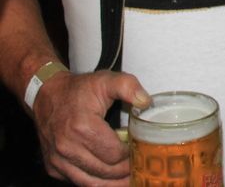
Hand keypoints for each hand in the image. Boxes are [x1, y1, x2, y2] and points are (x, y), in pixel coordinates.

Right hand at [33, 69, 149, 185]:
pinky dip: (96, 182)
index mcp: (82, 127)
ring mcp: (58, 160)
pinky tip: (110, 176)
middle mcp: (67, 147)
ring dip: (112, 183)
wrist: (47, 96)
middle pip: (105, 171)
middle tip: (138, 165)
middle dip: (125, 171)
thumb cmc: (79, 90)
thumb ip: (128, 87)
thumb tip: (145, 102)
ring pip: (91, 183)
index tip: (139, 149)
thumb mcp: (106, 80)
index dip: (130, 154)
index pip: (114, 154)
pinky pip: (78, 182)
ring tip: (128, 178)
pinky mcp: (53, 167)